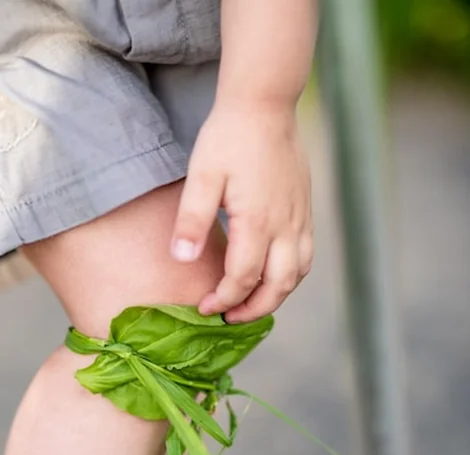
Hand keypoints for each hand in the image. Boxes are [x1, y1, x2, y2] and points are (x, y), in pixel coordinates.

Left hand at [171, 102, 313, 322]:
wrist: (265, 104)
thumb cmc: (229, 137)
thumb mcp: (201, 175)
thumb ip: (192, 220)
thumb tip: (181, 260)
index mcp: (258, 221)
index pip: (243, 279)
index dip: (223, 300)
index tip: (204, 308)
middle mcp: (286, 226)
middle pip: (277, 287)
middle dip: (252, 310)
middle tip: (227, 318)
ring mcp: (300, 219)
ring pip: (297, 276)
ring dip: (274, 298)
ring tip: (248, 305)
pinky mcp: (305, 211)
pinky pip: (305, 257)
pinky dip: (290, 277)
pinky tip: (271, 277)